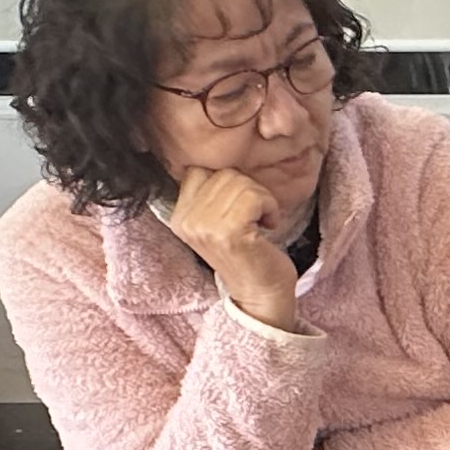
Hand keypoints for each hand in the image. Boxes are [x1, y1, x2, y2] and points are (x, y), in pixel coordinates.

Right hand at [166, 168, 300, 331]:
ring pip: (241, 182)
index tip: (238, 208)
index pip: (199, 170)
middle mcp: (186, 221)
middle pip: (224, 174)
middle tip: (254, 218)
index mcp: (179, 216)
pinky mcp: (229, 233)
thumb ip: (208, 194)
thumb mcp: (216, 221)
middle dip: (249, 190)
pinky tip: (269, 226)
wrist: (260, 294)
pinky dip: (271, 207)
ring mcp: (205, 227)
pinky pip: (255, 196)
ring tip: (261, 223)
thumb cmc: (247, 253)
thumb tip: (215, 155)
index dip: (227, 183)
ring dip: (262, 200)